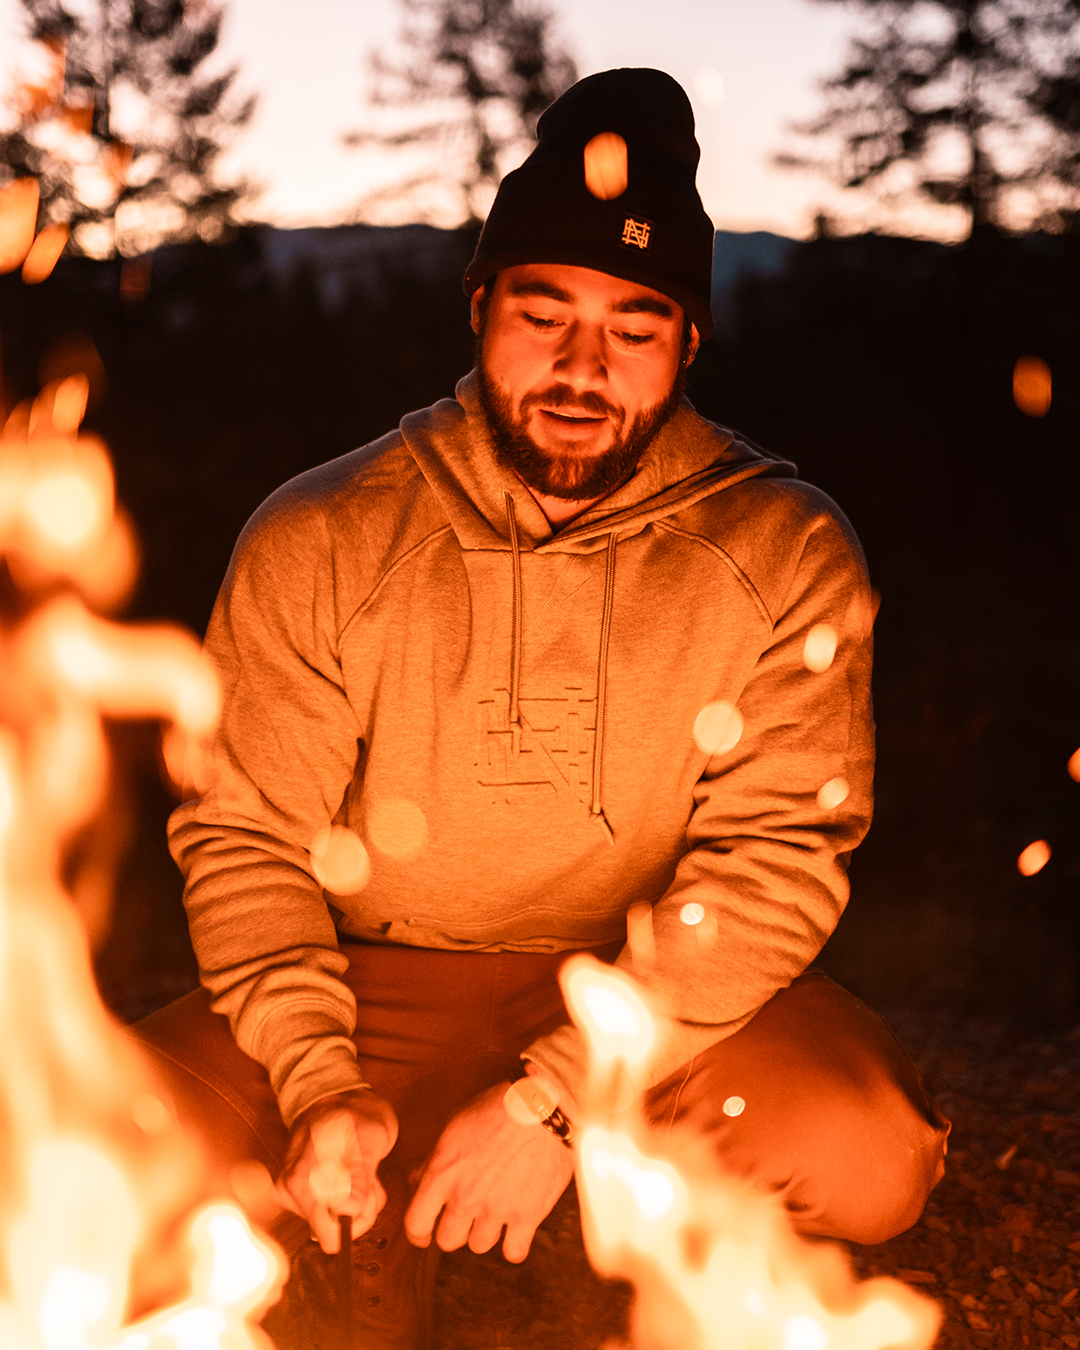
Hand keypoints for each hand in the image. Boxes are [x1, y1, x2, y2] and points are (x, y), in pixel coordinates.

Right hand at [276, 1088, 397, 1252]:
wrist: (333, 1095)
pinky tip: (349, 1174)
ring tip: (359, 1169)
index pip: (332, 1236)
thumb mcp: (371, 1135)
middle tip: (368, 1177)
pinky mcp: (293, 1195)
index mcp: (305, 1179)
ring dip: (355, 1202)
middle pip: (333, 1234)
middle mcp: (291, 1191)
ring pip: (333, 1224)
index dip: (360, 1217)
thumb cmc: (356, 1112)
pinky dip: (345, 1199)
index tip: (369, 1189)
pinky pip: (327, 1213)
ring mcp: (290, 1193)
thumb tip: (348, 1210)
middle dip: (359, 1210)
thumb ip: (359, 1173)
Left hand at [404, 1081, 575, 1262]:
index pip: (416, 1223)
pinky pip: (513, 1252)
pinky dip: (514, 1244)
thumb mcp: (456, 1125)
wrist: (543, 1105)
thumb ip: (434, 1158)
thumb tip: (417, 1179)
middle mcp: (466, 1197)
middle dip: (454, 1229)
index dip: (418, 1233)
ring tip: (495, 1211)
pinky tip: (516, 1230)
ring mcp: (497, 1209)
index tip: (425, 1233)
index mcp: (443, 1173)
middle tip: (466, 1215)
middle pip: (448, 1240)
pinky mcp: (528, 1215)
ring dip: (484, 1232)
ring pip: (479, 1245)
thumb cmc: (499, 1107)